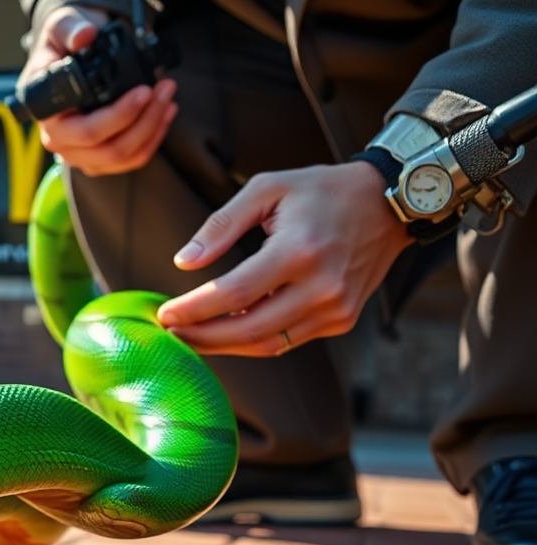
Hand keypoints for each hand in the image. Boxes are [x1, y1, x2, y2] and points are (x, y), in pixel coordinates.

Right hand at [20, 6, 177, 176]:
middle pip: (109, 149)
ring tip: (168, 97)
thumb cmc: (60, 48)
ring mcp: (77, 153)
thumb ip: (70, 29)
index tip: (144, 90)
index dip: (119, 116)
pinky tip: (165, 113)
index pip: (86, 130)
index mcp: (47, 114)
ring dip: (153, 128)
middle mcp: (58, 140)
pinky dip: (153, 138)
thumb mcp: (59, 28)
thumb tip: (85, 37)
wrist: (64, 59)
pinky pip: (130, 160)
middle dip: (145, 120)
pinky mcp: (96, 158)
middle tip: (164, 88)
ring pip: (122, 157)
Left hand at [156, 162, 414, 356]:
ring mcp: (335, 309)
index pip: (235, 293)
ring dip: (223, 346)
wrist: (389, 204)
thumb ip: (222, 225)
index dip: (195, 309)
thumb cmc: (324, 191)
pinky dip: (252, 340)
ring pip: (266, 345)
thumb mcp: (268, 189)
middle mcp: (322, 287)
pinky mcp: (341, 320)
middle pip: (248, 330)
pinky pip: (286, 341)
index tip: (165, 314)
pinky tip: (227, 330)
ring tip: (191, 336)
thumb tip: (184, 261)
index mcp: (299, 251)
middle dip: (202, 337)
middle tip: (170, 333)